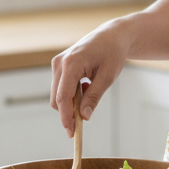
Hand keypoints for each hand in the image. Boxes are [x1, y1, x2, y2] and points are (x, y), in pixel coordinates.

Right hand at [51, 22, 130, 136]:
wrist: (111, 36)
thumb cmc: (112, 54)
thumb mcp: (107, 77)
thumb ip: (94, 97)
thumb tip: (84, 116)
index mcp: (71, 64)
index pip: (63, 97)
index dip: (66, 117)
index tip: (72, 132)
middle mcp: (59, 63)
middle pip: (57, 98)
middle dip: (68, 112)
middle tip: (84, 120)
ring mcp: (57, 64)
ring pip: (57, 94)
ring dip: (71, 102)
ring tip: (90, 92)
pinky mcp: (59, 66)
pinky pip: (61, 87)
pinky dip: (71, 94)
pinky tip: (86, 86)